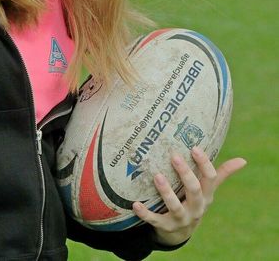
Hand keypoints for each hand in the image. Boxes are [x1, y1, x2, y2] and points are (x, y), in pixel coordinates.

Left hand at [132, 147, 246, 246]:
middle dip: (185, 174)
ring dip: (166, 192)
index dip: (204, 163)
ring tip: (157, 175)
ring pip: (175, 206)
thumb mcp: (208, 189)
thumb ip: (222, 174)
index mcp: (206, 195)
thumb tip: (243, 160)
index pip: (210, 178)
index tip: (194, 147)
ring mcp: (181, 218)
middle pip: (194, 190)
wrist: (181, 232)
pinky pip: (155, 220)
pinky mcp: (165, 226)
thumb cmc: (194, 200)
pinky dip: (145, 213)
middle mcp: (196, 207)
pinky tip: (135, 204)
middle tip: (174, 155)